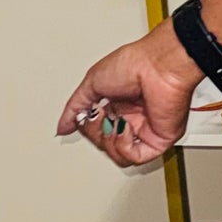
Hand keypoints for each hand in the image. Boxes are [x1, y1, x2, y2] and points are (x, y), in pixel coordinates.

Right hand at [56, 21, 202, 167]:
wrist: (158, 65)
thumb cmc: (135, 64)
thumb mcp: (92, 82)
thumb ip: (75, 108)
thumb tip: (62, 127)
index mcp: (118, 106)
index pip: (95, 132)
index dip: (87, 127)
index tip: (86, 113)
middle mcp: (133, 119)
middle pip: (104, 145)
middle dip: (96, 132)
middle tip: (99, 114)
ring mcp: (146, 130)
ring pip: (118, 156)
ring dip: (109, 140)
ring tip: (113, 120)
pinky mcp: (159, 139)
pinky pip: (136, 157)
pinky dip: (124, 147)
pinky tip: (125, 128)